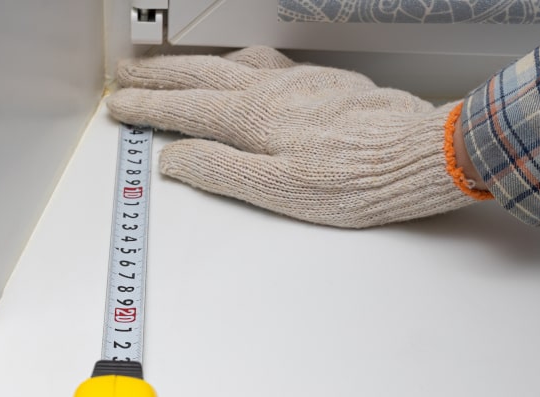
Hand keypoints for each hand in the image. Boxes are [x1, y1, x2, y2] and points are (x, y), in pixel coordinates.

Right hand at [107, 46, 480, 227]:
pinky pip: (265, 61)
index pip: (185, 110)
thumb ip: (222, 171)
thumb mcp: (279, 191)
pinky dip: (236, 62)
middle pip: (202, 76)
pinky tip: (243, 68)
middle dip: (159, 75)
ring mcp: (299, 82)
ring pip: (232, 63)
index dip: (147, 108)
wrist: (419, 155)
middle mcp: (272, 90)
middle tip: (128, 74)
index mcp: (254, 118)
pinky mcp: (324, 83)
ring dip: (194, 64)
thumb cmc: (357, 180)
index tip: (120, 105)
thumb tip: (177, 161)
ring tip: (172, 67)